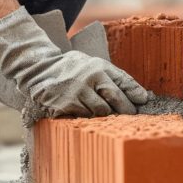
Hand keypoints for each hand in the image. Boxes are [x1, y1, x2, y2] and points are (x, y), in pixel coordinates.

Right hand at [0, 6, 150, 116]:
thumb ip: (110, 76)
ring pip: (102, 112)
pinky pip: (85, 117)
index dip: (136, 93)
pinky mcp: (67, 104)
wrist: (39, 69)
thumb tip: (139, 94)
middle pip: (117, 99)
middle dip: (127, 110)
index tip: (143, 101)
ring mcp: (79, 92)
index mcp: (99, 66)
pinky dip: (89, 118)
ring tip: (107, 115)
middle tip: (130, 115)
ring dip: (106, 115)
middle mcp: (91, 77)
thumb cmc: (70, 68)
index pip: (124, 81)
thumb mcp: (91, 64)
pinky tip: (87, 114)